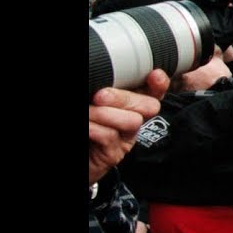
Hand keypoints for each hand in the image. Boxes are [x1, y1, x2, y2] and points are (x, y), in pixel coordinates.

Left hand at [89, 69, 169, 185]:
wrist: (73, 157)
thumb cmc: (87, 125)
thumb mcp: (97, 104)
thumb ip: (106, 92)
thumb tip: (103, 75)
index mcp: (131, 104)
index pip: (154, 91)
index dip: (159, 84)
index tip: (154, 75)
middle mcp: (133, 120)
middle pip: (149, 105)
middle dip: (124, 98)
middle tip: (100, 96)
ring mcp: (126, 138)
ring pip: (132, 121)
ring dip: (105, 114)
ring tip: (87, 112)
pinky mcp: (114, 154)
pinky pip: (110, 136)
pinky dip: (95, 128)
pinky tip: (86, 126)